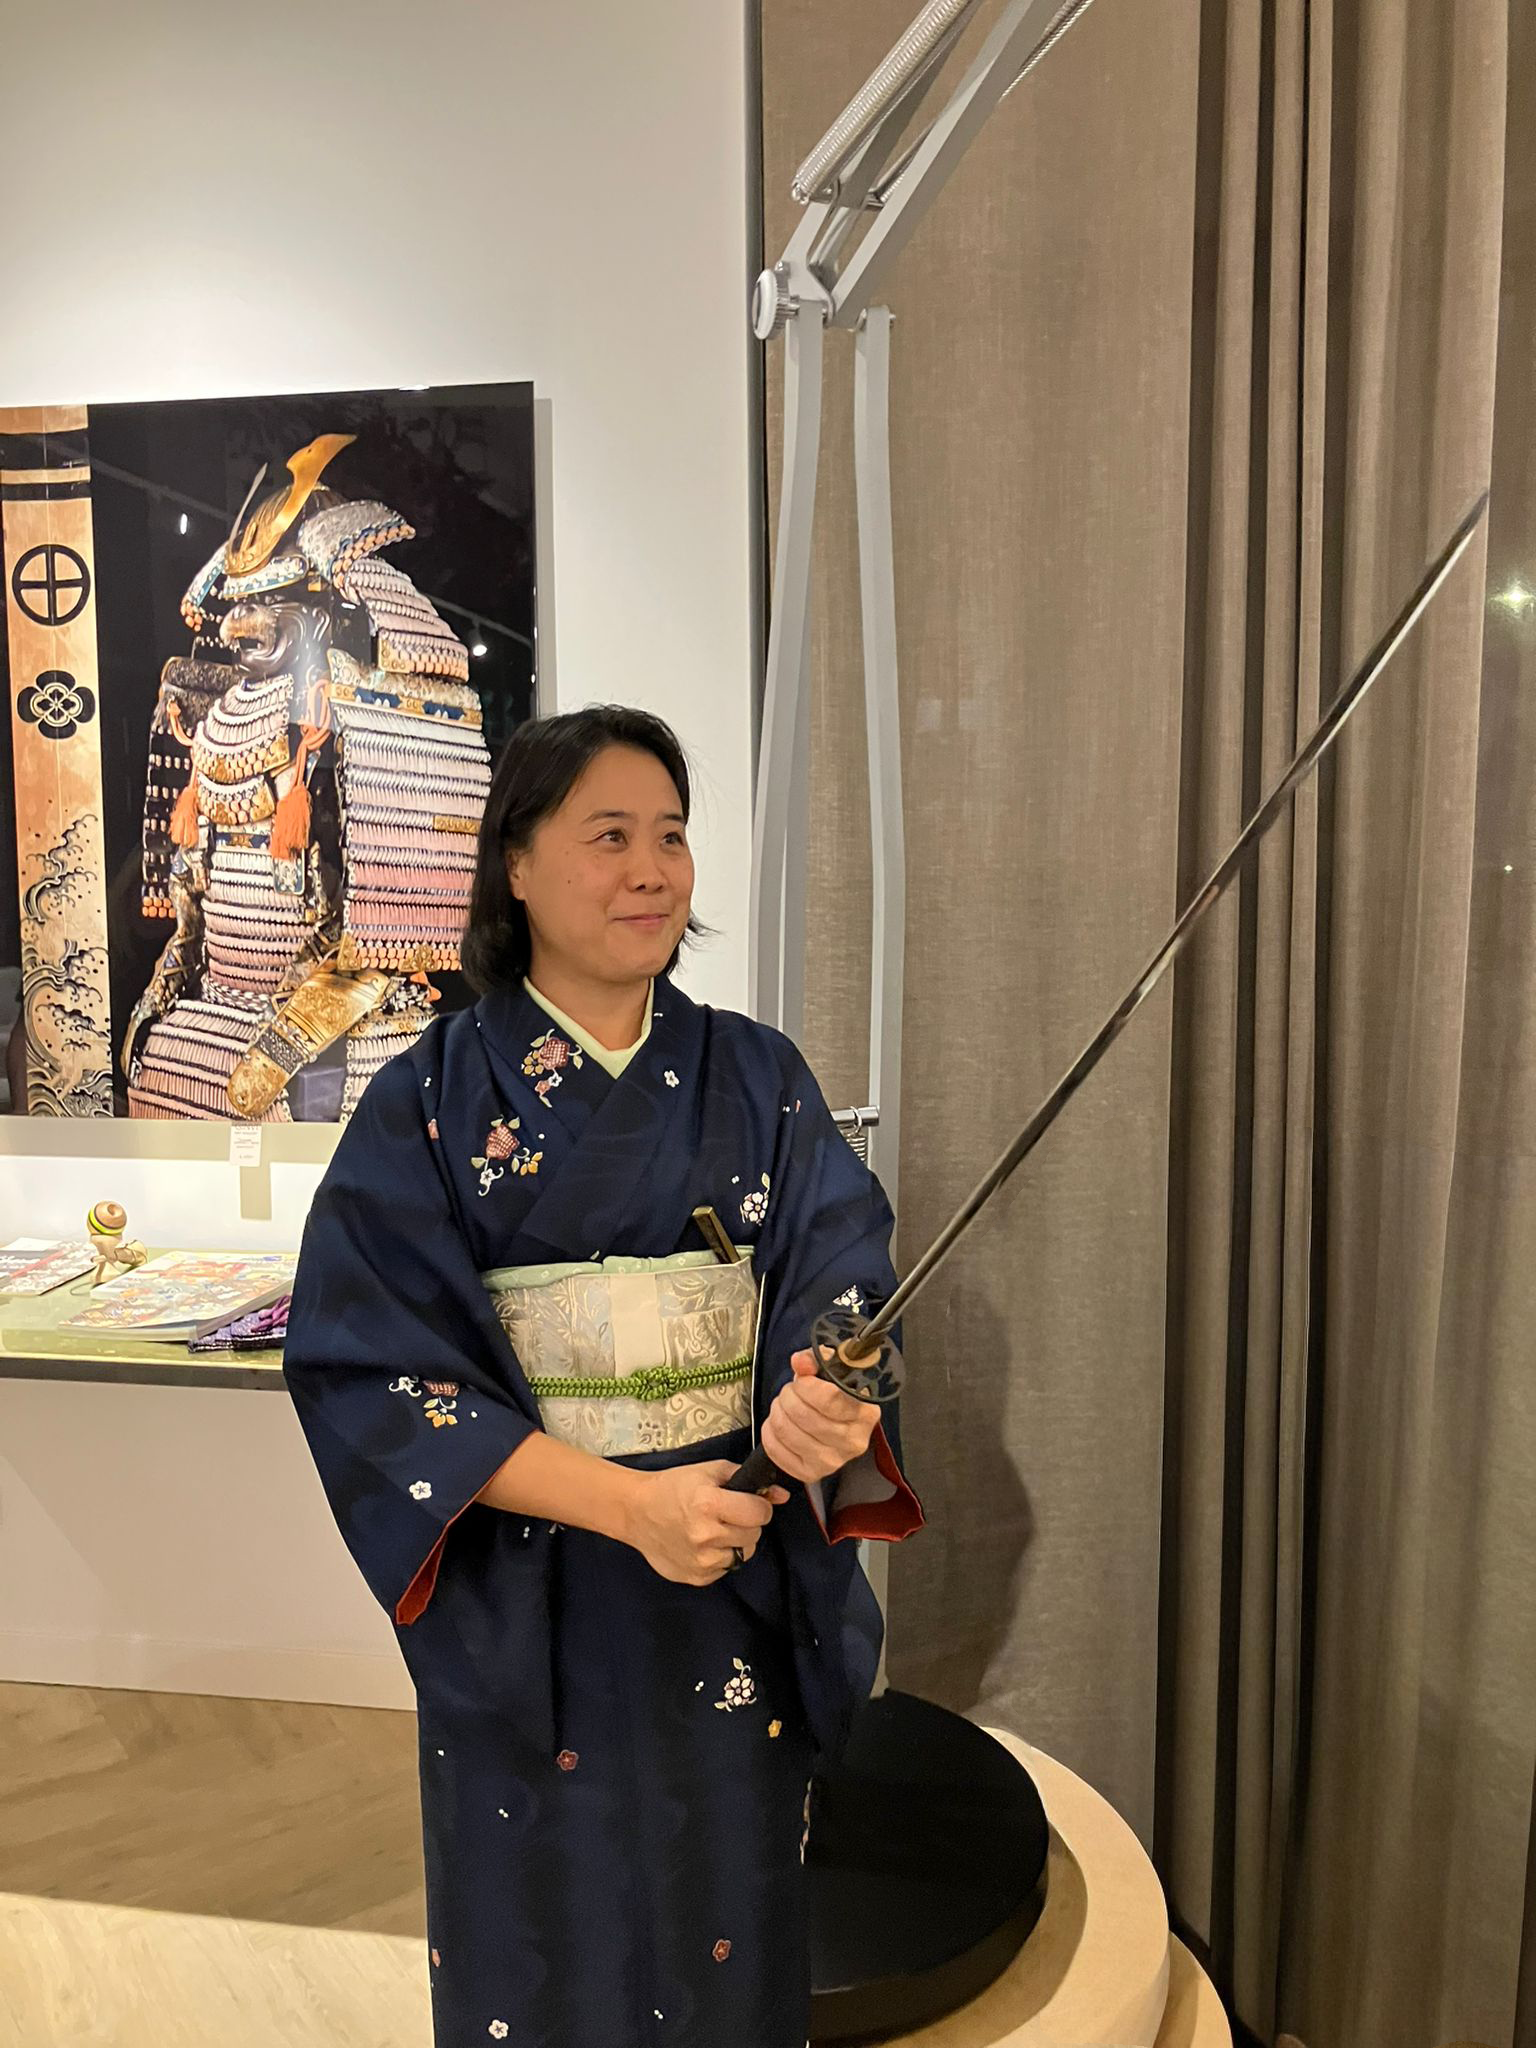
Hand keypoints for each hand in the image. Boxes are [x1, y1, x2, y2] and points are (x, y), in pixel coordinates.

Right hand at [624, 1460, 790, 1585]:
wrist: (636, 1512)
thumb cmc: (673, 1487)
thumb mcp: (709, 1471)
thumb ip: (747, 1479)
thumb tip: (781, 1495)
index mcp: (708, 1504)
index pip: (760, 1512)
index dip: (758, 1505)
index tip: (747, 1502)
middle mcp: (705, 1535)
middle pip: (754, 1534)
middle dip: (746, 1523)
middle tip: (726, 1514)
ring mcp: (701, 1560)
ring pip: (743, 1553)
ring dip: (734, 1541)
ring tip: (713, 1529)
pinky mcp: (697, 1577)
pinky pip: (726, 1568)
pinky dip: (720, 1556)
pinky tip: (703, 1544)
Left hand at [760, 1348, 879, 1484]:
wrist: (835, 1422)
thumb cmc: (835, 1395)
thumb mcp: (830, 1371)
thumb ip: (816, 1360)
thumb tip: (800, 1362)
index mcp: (865, 1414)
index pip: (828, 1399)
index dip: (806, 1385)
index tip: (802, 1378)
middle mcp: (852, 1442)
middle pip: (803, 1415)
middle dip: (788, 1396)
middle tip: (791, 1392)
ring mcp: (832, 1462)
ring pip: (786, 1430)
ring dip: (777, 1412)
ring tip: (784, 1407)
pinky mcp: (810, 1473)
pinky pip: (776, 1450)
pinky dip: (769, 1433)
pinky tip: (778, 1424)